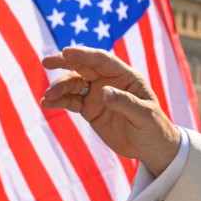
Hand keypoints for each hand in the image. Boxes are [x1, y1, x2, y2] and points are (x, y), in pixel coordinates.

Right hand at [41, 46, 181, 174]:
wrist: (151, 147)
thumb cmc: (154, 127)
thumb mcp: (144, 115)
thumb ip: (125, 103)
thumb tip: (103, 91)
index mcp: (126, 76)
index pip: (103, 60)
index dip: (85, 55)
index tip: (67, 52)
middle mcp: (109, 81)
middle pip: (84, 67)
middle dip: (64, 63)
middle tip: (46, 61)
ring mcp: (98, 95)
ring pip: (74, 84)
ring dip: (59, 88)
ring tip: (48, 97)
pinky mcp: (90, 109)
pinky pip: (71, 102)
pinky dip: (59, 101)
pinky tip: (48, 104)